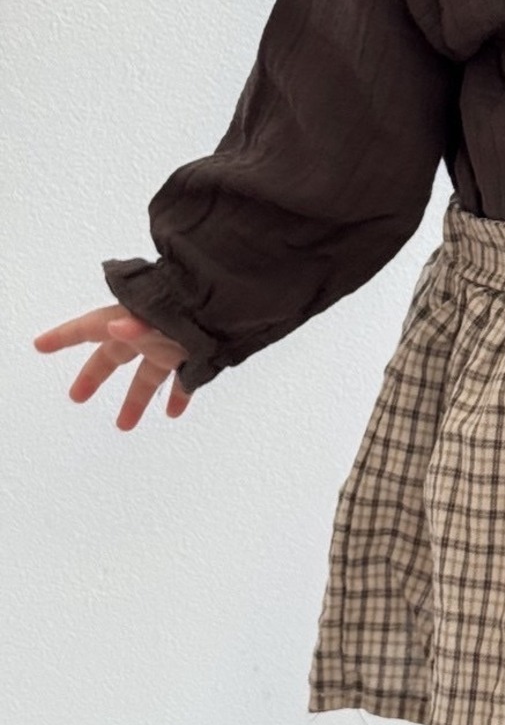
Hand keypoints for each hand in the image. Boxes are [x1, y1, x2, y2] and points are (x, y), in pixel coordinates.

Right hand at [34, 305, 191, 430]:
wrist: (244, 299)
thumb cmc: (203, 303)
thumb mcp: (167, 318)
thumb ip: (141, 327)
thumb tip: (116, 329)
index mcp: (134, 318)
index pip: (91, 327)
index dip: (65, 337)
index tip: (41, 345)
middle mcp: (150, 330)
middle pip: (114, 355)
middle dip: (95, 375)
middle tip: (76, 396)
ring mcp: (174, 340)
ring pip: (148, 373)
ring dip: (136, 398)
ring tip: (124, 425)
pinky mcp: (198, 351)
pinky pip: (184, 377)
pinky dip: (178, 394)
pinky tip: (175, 413)